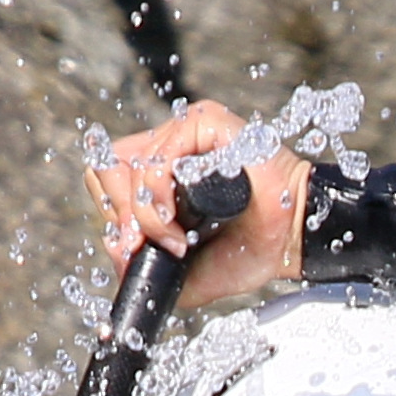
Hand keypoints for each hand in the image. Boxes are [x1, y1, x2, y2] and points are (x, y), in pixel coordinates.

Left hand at [88, 99, 306, 312]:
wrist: (289, 240)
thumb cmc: (248, 248)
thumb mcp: (185, 273)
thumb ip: (144, 267)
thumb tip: (114, 250)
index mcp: (159, 174)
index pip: (106, 177)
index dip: (113, 213)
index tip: (135, 247)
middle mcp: (168, 147)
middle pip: (106, 166)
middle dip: (120, 215)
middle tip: (147, 244)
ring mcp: (184, 133)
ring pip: (129, 166)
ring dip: (145, 216)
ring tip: (177, 241)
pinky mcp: (204, 123)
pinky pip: (159, 156)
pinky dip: (159, 197)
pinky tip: (180, 222)